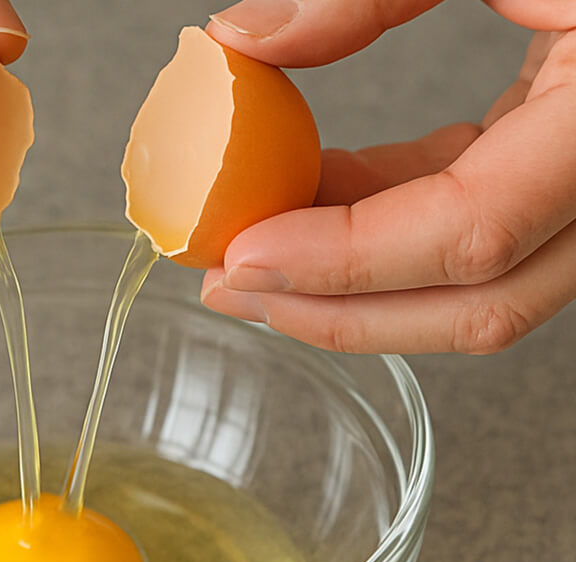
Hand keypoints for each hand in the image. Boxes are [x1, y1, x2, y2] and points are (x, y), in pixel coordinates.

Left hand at [201, 0, 575, 353]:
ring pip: (476, 289)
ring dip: (350, 286)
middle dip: (336, 310)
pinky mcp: (564, 173)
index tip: (242, 255)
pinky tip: (308, 205)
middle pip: (477, 303)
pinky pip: (469, 230)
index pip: (472, 231)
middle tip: (229, 289)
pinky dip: (381, 231)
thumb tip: (239, 39)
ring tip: (250, 258)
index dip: (346, 260)